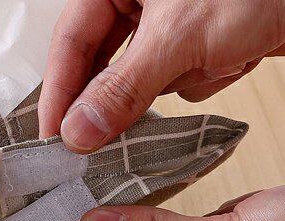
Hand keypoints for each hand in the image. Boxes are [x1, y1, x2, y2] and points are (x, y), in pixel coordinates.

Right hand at [38, 0, 284, 149]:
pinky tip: (232, 56)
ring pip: (143, 79)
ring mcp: (167, 23)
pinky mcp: (197, 43)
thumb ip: (122, 89)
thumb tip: (78, 130)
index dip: (58, 93)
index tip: (52, 137)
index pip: (69, 43)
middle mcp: (135, 1)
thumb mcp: (177, 38)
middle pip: (103, 65)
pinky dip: (205, 77)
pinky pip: (179, 79)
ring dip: (176, 81)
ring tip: (209, 60)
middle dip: (117, 96)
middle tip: (95, 142)